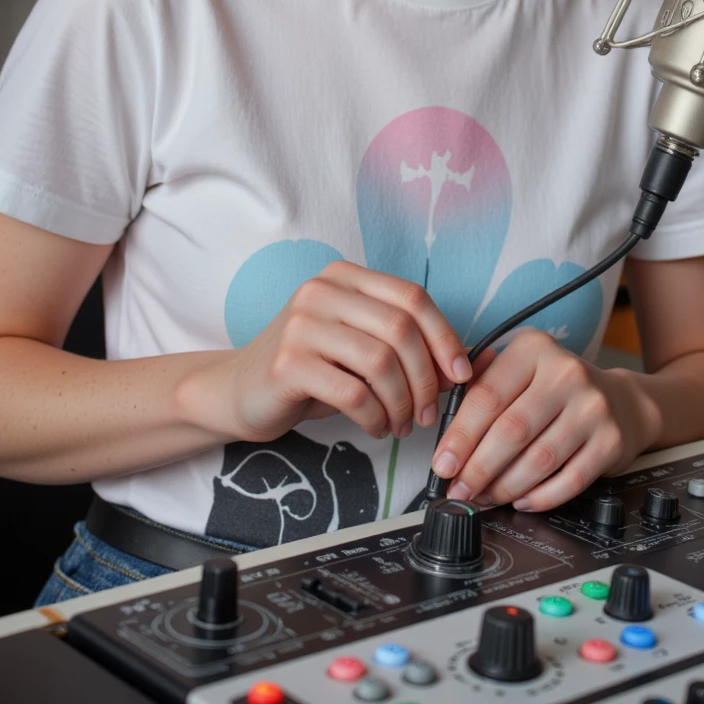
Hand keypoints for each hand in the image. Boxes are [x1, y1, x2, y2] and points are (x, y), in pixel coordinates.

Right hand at [207, 261, 471, 444]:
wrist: (238, 391)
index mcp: (344, 277)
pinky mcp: (287, 363)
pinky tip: (375, 427)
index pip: (413, 297)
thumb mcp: (360, 350)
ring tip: (400, 424)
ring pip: (380, 362)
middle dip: (425, 379)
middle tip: (426, 414)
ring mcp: (301, 324)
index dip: (444, 336)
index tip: (461, 374)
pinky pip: (353, 392)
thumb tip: (464, 366)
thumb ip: (407, 349)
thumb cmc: (310, 370)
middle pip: (401, 329)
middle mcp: (321, 291)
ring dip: (401, 403)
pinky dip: (375, 417)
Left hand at [428, 329, 648, 511]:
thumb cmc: (557, 389)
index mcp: (534, 349)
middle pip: (511, 430)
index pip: (487, 396)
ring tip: (485, 497)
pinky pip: (570, 480)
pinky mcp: (611, 440)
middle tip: (459, 489)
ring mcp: (593, 407)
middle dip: (478, 468)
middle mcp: (567, 373)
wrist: (621, 401)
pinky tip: (522, 500)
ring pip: (539, 459)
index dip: (460, 436)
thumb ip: (480, 383)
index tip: (443, 464)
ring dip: (505, 486)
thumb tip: (441, 417)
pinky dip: (541, 497)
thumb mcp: (520, 369)